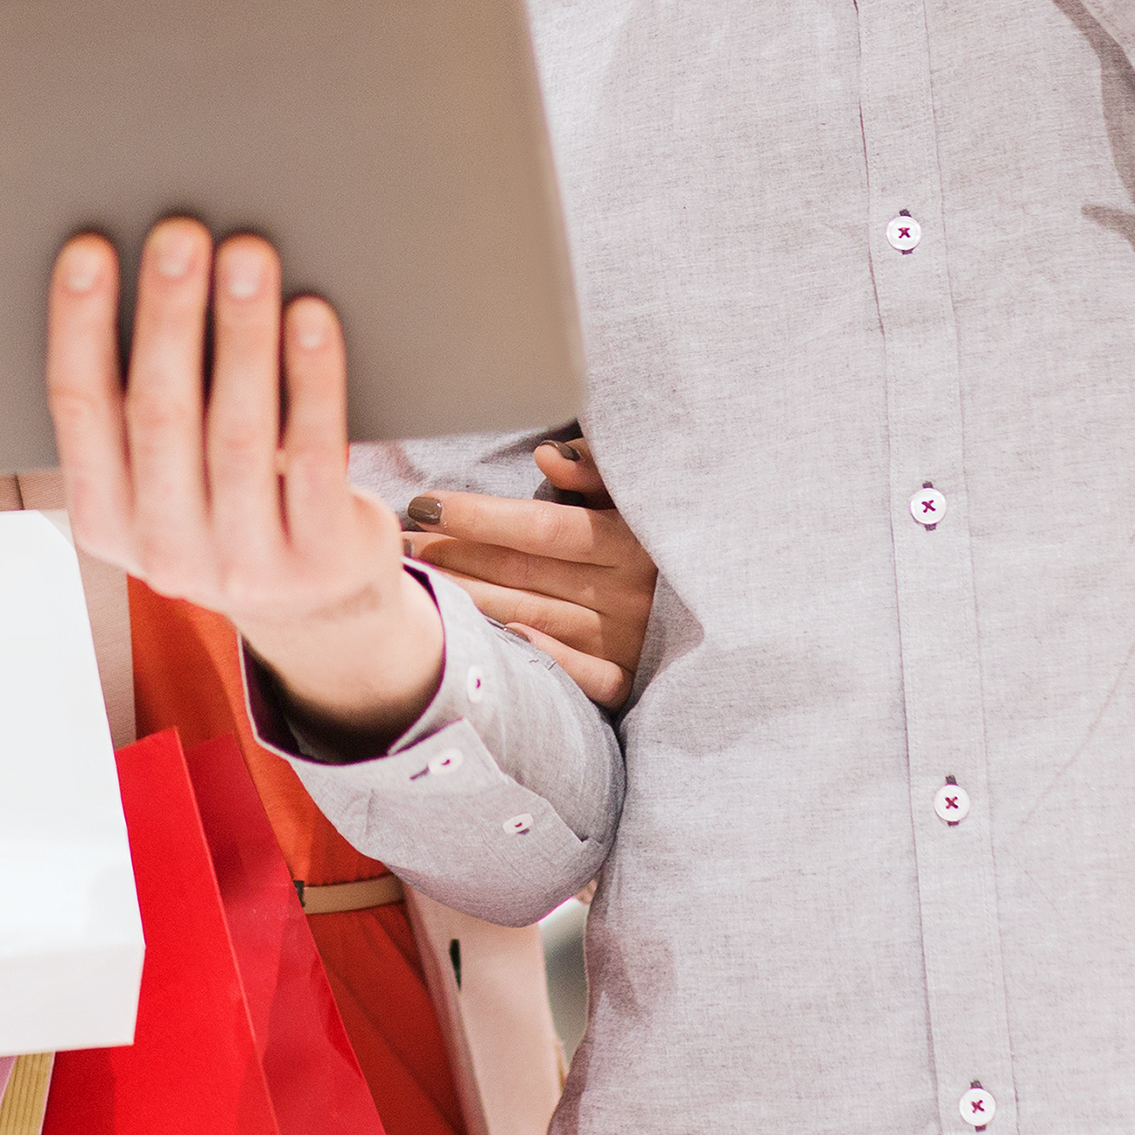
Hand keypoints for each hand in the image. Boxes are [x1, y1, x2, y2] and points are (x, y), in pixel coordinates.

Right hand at [47, 218, 443, 746]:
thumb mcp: (163, 480)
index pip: (78, 409)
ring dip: (241, 334)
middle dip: (168, 315)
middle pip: (159, 414)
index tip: (89, 249)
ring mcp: (243, 562)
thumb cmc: (230, 504)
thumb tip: (147, 269)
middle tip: (180, 234)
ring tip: (248, 256)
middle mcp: (163, 549)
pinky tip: (311, 317)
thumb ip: (141, 407)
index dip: (79, 326)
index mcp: (103, 518)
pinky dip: (312, 380)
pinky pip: (312, 456)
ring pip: (238, 431)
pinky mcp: (317, 558)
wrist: (319, 607)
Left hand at [405, 433, 655, 707]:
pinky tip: (496, 637)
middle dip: (457, 554)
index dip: (477, 516)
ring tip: (423, 579)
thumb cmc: (663, 529)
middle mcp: (629, 592)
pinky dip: (540, 656)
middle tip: (406, 543)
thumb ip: (596, 468)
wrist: (728, 590)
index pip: (538, 528)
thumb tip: (547, 456)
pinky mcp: (630, 677)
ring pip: (532, 615)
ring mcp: (629, 640)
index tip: (424, 504)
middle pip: (524, 573)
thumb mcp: (640, 489)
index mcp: (630, 541)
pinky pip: (581, 676)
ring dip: (471, 598)